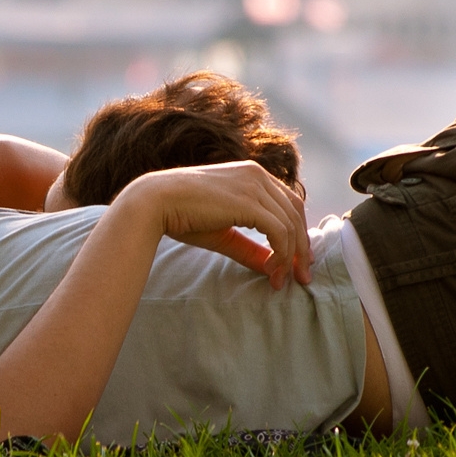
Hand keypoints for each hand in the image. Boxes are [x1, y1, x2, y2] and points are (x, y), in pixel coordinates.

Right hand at [116, 162, 313, 289]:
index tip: (296, 262)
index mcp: (252, 175)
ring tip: (282, 281)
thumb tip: (272, 267)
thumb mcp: (222, 233)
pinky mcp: (248, 202)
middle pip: (296, 213)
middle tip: (301, 278)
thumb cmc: (181, 215)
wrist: (154, 202)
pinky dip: (281, 255)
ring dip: (292, 257)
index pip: (288, 204)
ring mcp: (254, 186)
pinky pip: (279, 232)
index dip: (297, 233)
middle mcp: (258, 175)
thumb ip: (250, 247)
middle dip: (302, 248)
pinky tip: (272, 272)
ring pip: (290, 225)